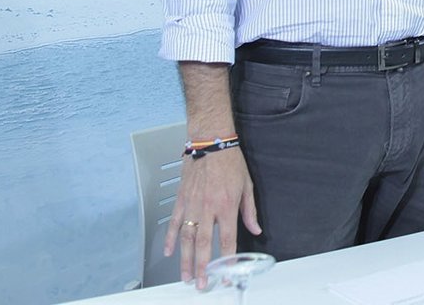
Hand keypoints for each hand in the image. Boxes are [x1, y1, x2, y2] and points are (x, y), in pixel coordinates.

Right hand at [164, 148, 260, 289]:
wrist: (211, 140)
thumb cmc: (230, 160)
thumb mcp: (247, 185)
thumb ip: (250, 211)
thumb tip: (255, 229)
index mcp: (227, 205)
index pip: (228, 239)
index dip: (227, 259)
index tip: (227, 274)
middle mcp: (208, 207)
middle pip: (204, 244)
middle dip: (203, 267)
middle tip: (201, 283)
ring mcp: (192, 204)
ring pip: (187, 237)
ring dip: (186, 259)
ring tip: (186, 275)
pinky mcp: (181, 198)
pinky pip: (174, 222)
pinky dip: (170, 238)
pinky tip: (168, 251)